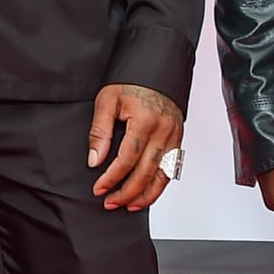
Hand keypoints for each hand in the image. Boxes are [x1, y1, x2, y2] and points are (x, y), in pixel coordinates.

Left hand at [87, 83, 183, 211]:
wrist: (157, 68)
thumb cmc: (132, 81)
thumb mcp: (107, 100)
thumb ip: (100, 131)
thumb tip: (95, 160)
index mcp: (144, 120)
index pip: (127, 159)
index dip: (112, 178)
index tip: (99, 189)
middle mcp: (163, 131)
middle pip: (146, 172)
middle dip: (127, 192)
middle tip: (110, 203)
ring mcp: (174, 136)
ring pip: (162, 176)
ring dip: (146, 195)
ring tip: (129, 206)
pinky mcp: (179, 138)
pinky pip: (171, 169)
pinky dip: (159, 185)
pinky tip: (147, 193)